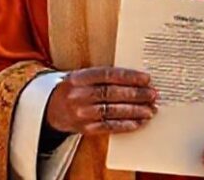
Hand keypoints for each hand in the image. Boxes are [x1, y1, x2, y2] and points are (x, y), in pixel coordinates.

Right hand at [44, 67, 158, 134]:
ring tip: (151, 110)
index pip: (107, 75)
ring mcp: (81, 113)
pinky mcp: (85, 128)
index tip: (146, 78)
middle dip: (136, 94)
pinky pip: (109, 127)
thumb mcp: (81, 77)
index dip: (129, 77)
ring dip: (135, 111)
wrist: (50, 110)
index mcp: (78, 78)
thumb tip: (134, 80)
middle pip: (112, 94)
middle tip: (153, 94)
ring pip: (112, 111)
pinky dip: (126, 125)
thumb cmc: (73, 90)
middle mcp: (79, 95)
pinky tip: (139, 123)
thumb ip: (102, 77)